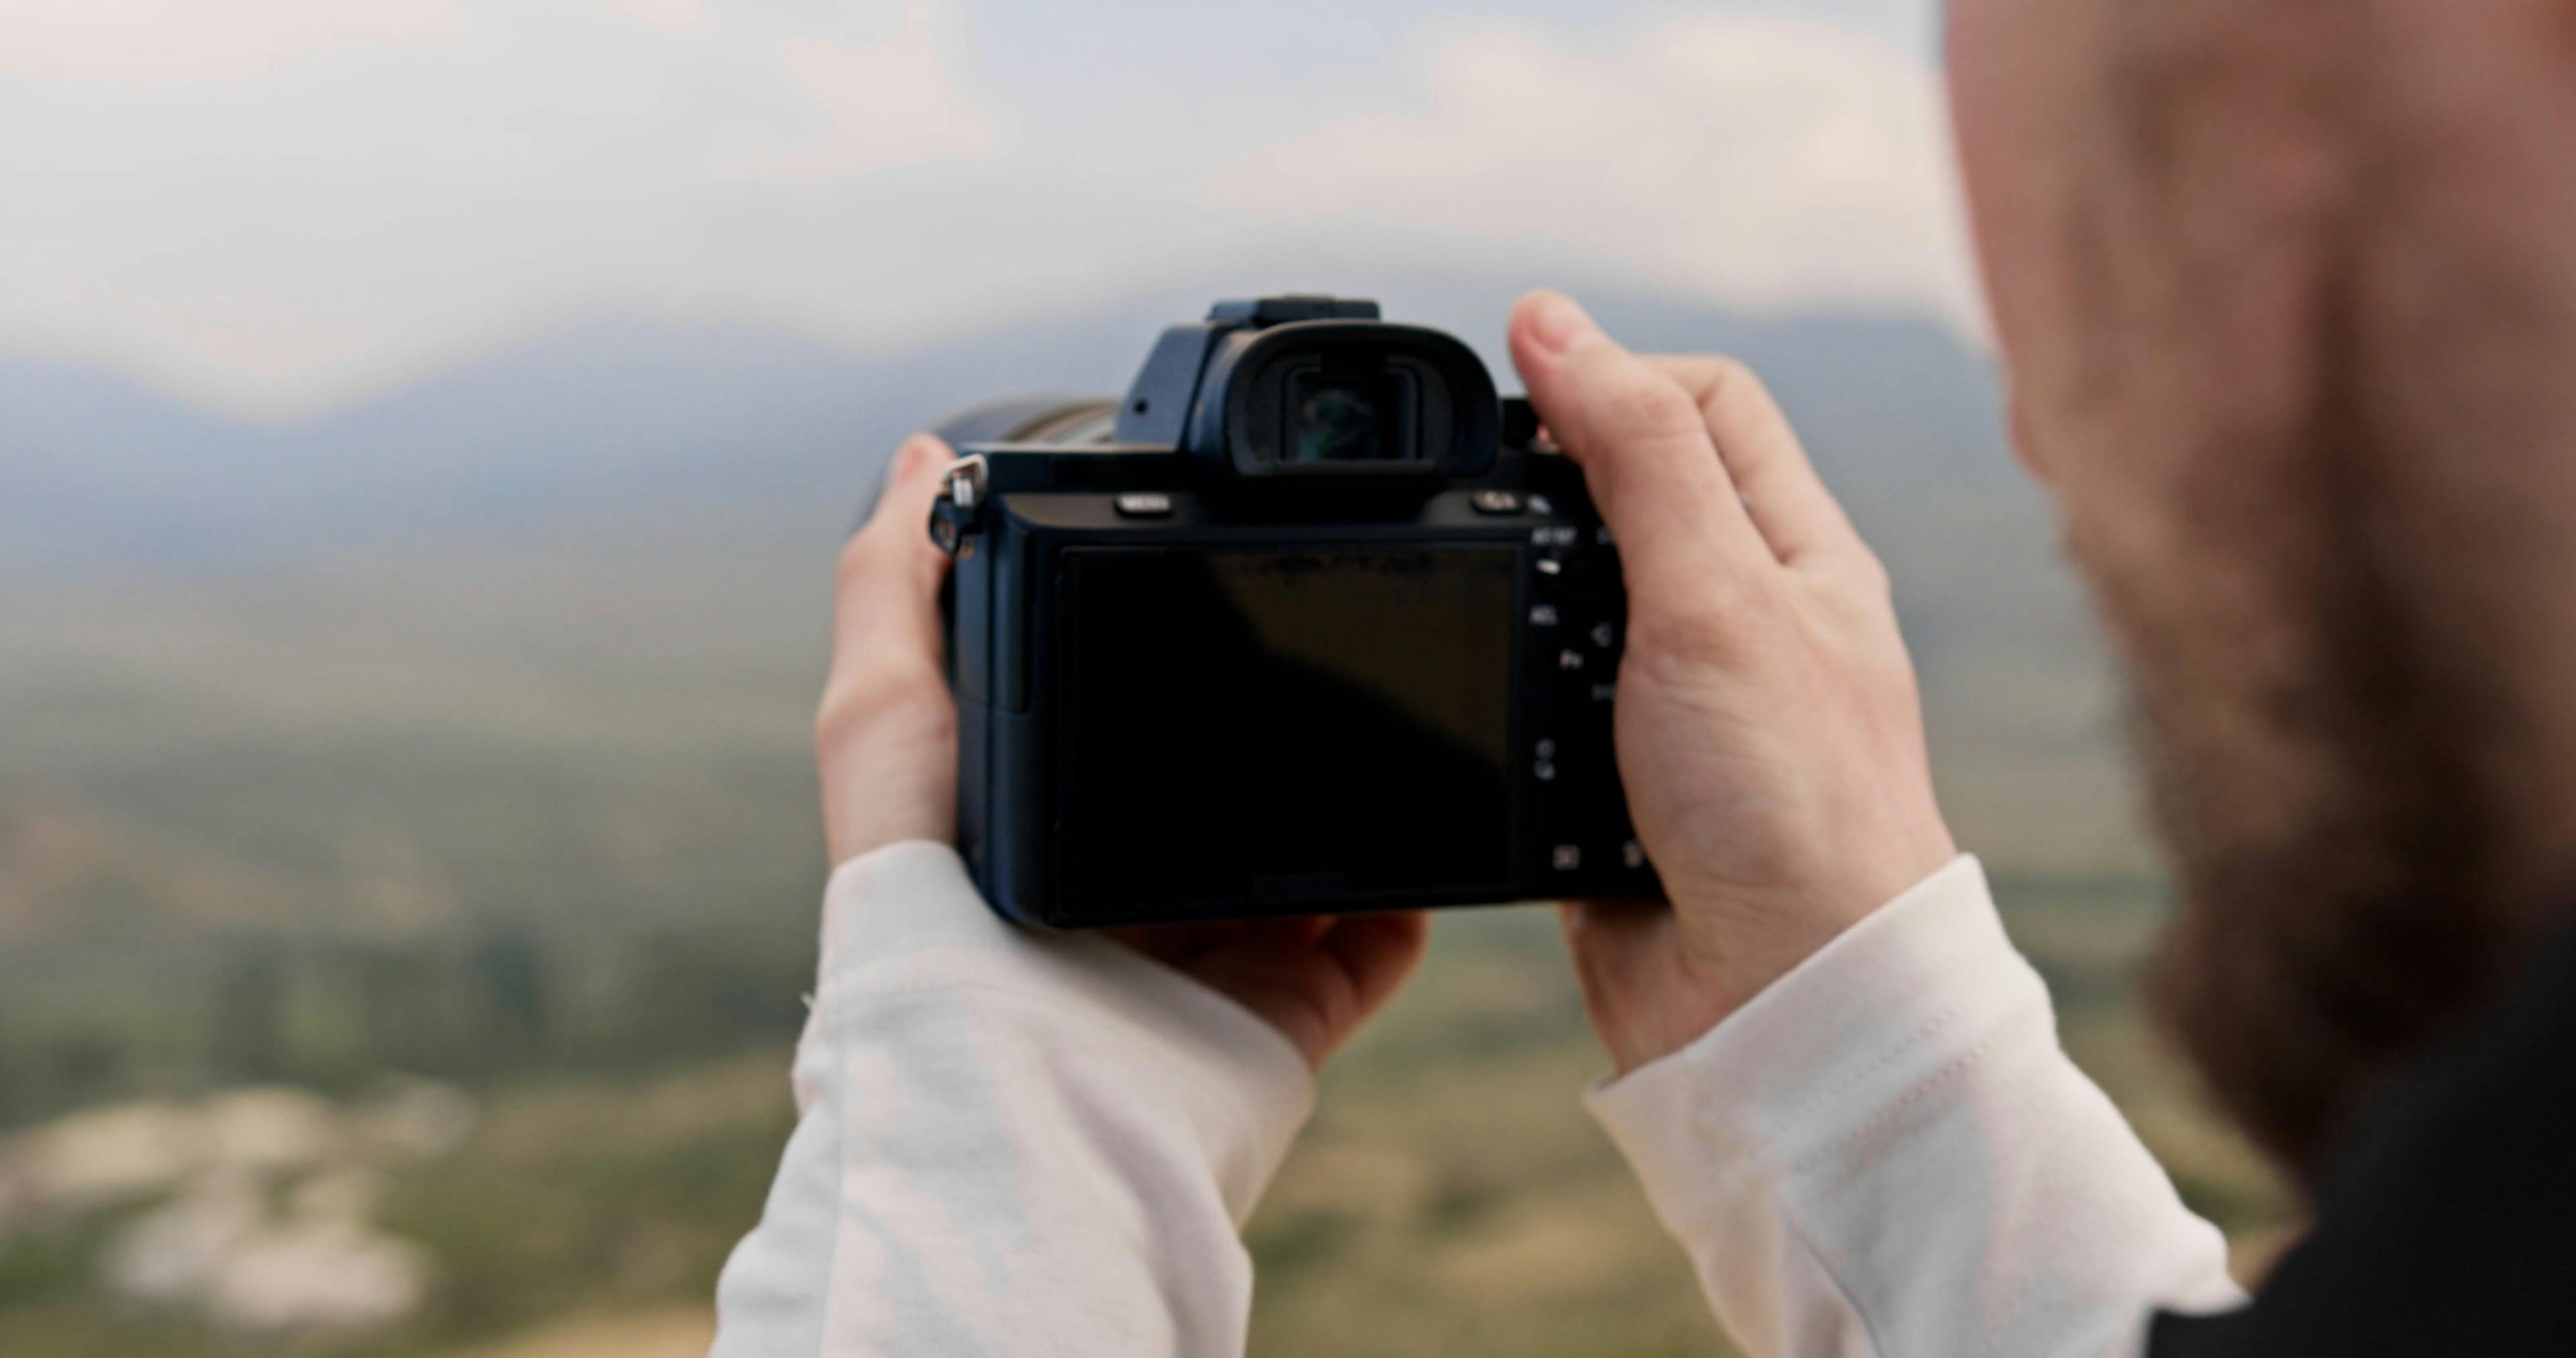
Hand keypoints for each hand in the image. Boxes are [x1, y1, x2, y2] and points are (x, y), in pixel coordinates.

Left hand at [818, 435, 1428, 1067]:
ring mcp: (1212, 961)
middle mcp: (1124, 897)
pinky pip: (1372, 947)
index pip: (1113, 727)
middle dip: (1273, 726)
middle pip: (1219, 791)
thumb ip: (889, 586)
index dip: (1151, 657)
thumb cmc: (926, 907)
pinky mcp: (1282, 1014)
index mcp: (1041, 830)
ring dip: (1352, 802)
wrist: (1013, 1073)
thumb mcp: (880, 718)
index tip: (1197, 587)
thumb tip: (922, 462)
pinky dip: (1407, 900)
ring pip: (1307, 864)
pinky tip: (1425, 834)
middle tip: (1324, 644)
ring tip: (1397, 712)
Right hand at [1508, 291, 1957, 1075]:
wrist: (1774, 1007)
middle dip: (1545, 495)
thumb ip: (1635, 454)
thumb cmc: (1794, 808)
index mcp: (1799, 555)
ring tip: (1498, 629)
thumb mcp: (1715, 594)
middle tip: (1486, 514)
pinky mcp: (1610, 790)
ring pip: (1562, 607)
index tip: (1521, 403)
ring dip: (1518, 609)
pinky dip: (1504, 708)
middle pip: (1621, 497)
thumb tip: (1554, 321)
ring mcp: (1676, 710)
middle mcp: (1743, 622)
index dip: (1611, 383)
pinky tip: (1492, 714)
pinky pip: (1533, 714)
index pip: (1705, 405)